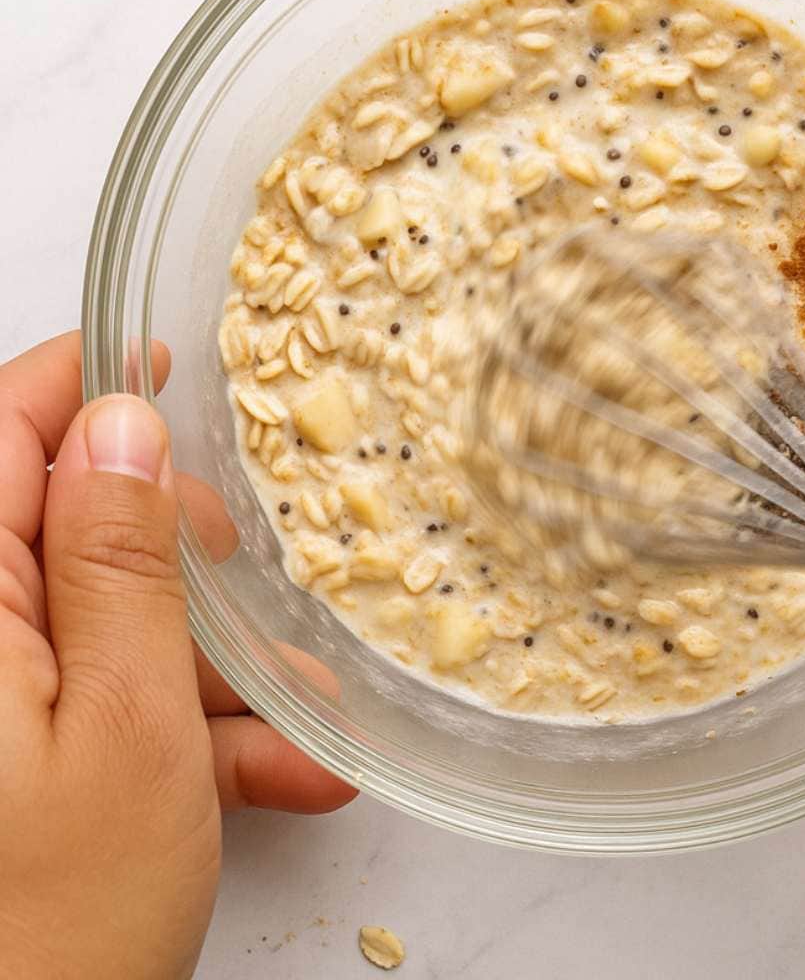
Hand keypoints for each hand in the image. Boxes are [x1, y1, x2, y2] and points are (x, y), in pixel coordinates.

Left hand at [0, 333, 355, 978]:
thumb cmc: (41, 937)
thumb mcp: (123, 726)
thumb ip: (119, 563)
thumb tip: (121, 424)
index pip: (6, 430)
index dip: (88, 384)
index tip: (167, 360)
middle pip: (70, 524)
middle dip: (179, 555)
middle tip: (253, 593)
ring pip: (105, 620)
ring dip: (204, 661)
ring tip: (298, 715)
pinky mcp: (18, 749)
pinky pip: (101, 699)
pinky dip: (185, 728)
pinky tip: (273, 770)